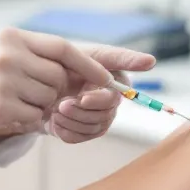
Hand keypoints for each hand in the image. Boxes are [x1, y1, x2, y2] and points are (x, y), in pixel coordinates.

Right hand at [0, 29, 150, 134]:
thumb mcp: (9, 54)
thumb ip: (45, 59)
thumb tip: (97, 72)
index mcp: (16, 37)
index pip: (67, 48)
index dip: (96, 63)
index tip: (124, 74)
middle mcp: (10, 53)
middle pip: (61, 79)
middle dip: (56, 91)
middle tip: (34, 92)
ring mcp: (4, 79)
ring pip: (50, 100)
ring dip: (41, 106)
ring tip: (13, 98)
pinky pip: (34, 117)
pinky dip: (28, 118)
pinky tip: (5, 110)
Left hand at [41, 44, 155, 142]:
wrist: (37, 81)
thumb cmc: (63, 61)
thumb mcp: (85, 52)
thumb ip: (117, 57)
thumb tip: (152, 61)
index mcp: (115, 79)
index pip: (120, 91)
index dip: (100, 97)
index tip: (83, 97)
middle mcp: (111, 100)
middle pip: (107, 112)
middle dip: (83, 110)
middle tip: (62, 104)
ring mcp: (99, 117)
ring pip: (95, 127)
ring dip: (73, 120)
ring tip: (55, 110)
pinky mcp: (85, 131)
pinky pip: (81, 137)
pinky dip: (66, 131)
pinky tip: (55, 121)